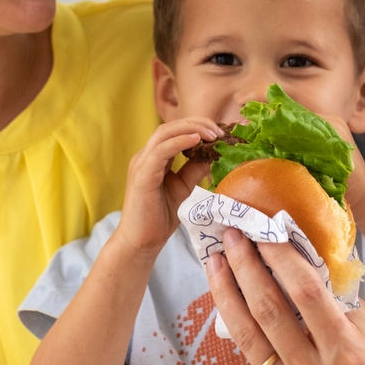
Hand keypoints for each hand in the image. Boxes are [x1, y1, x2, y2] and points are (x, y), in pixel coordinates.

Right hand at [115, 117, 218, 257]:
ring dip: (191, 129)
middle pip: (171, 126)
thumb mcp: (184, 187)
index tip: (223, 131)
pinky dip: (179, 142)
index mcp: (154, 157)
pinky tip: (196, 140)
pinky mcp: (142, 175)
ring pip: (164, 133)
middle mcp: (146, 155)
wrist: (142, 242)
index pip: (176, 131)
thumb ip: (195, 169)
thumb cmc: (160, 217)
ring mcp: (142, 163)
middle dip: (198, 123)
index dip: (199, 126)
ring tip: (213, 134)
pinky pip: (160, 151)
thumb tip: (215, 153)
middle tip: (220, 130)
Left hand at [206, 228, 364, 364]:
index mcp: (346, 351)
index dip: (281, 256)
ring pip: (246, 334)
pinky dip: (237, 321)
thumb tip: (298, 249)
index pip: (305, 293)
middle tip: (232, 236)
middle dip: (245, 267)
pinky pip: (250, 355)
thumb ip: (333, 293)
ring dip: (226, 291)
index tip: (265, 229)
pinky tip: (229, 296)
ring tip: (216, 261)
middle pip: (268, 310)